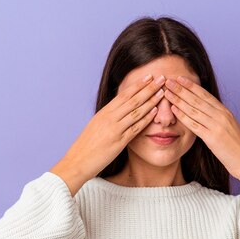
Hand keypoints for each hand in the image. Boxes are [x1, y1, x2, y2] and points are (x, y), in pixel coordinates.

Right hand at [50, 74, 166, 194]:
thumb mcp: (96, 127)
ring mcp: (114, 129)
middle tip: (161, 78)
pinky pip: (135, 128)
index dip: (137, 85)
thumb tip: (117, 112)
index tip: (148, 77)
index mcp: (103, 113)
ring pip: (136, 111)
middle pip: (132, 99)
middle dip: (148, 88)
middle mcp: (109, 118)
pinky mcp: (118, 142)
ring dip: (151, 100)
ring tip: (162, 92)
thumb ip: (108, 118)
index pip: (123, 95)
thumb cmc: (86, 147)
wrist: (77, 161)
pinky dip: (146, 118)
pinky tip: (155, 112)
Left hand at [163, 76, 239, 189]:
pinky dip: (182, 115)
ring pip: (194, 109)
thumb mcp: (229, 128)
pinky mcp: (213, 138)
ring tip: (167, 92)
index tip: (180, 79)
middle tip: (168, 80)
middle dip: (181, 89)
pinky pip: (194, 124)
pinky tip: (173, 109)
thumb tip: (206, 113)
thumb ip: (218, 119)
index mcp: (225, 112)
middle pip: (197, 99)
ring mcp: (217, 125)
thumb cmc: (238, 148)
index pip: (205, 95)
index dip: (192, 86)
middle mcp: (221, 115)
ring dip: (178, 99)